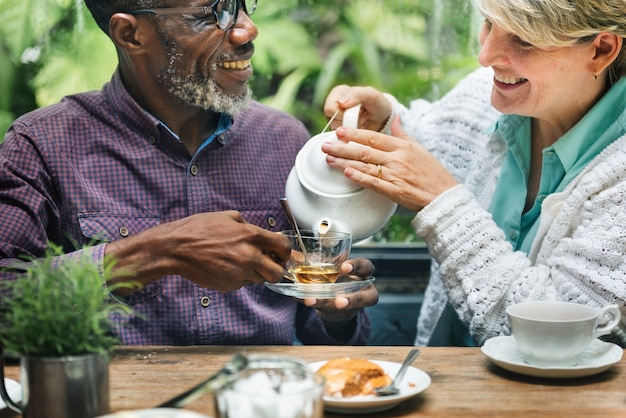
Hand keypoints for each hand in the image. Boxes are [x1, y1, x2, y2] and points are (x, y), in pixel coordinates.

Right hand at [106, 211, 290, 293]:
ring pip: (261, 280)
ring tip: (242, 263)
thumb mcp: (227, 217)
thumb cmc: (198, 229)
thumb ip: (248, 225)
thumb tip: (262, 234)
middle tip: (270, 265)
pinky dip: (241, 278)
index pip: (283, 246)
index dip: (286, 252)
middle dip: (276, 269)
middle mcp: (249, 256)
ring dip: (257, 274)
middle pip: (277, 272)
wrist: (175, 249)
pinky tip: (227, 267)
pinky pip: (243, 284)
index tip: (282, 253)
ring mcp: (239, 273)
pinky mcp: (229, 285)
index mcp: (250, 235)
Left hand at [303, 257, 377, 321]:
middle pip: (368, 297)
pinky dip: (317, 306)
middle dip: (353, 299)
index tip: (344, 267)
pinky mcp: (344, 314)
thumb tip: (295, 255)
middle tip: (339, 301)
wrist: (338, 293)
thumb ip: (324, 260)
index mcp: (364, 272)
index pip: (366, 267)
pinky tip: (303, 299)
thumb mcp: (335, 265)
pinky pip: (332, 313)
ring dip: (330, 306)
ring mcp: (355, 305)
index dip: (357, 266)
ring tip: (312, 301)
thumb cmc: (339, 274)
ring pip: (349, 309)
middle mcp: (364, 290)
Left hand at [321, 118, 458, 211]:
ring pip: (365, 166)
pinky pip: (373, 183)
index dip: (355, 134)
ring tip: (329, 159)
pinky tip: (346, 174)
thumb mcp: (420, 148)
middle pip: (365, 150)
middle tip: (326, 145)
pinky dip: (359, 178)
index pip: (374, 137)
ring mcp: (395, 175)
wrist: (443, 196)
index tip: (340, 132)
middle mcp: (397, 159)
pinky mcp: (394, 191)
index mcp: (402, 147)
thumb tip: (395, 118)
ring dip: (345, 162)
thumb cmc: (432, 173)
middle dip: (343, 147)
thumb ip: (403, 134)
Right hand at [323, 85, 392, 130]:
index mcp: (337, 93)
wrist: (384, 118)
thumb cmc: (378, 103)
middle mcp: (333, 106)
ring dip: (353, 129)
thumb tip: (340, 102)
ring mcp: (335, 120)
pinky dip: (353, 136)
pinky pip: (341, 139)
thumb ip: (357, 94)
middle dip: (350, 122)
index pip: (330, 109)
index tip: (359, 110)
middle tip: (363, 116)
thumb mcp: (371, 95)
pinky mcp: (340, 132)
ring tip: (363, 121)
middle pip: (332, 121)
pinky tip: (360, 128)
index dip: (344, 113)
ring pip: (337, 131)